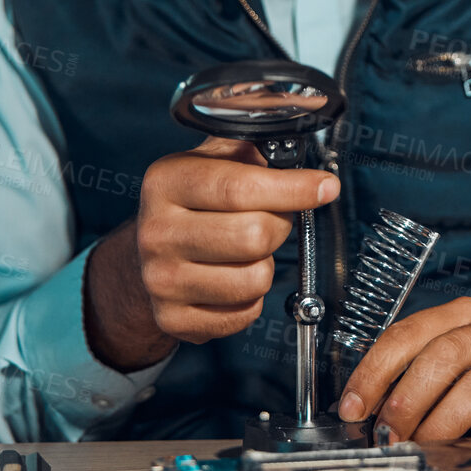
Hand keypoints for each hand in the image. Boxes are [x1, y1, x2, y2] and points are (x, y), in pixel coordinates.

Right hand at [84, 136, 338, 369]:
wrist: (144, 254)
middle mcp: (157, 231)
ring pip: (254, 279)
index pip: (240, 187)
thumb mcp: (210, 161)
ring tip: (248, 253)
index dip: (293, 188)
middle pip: (254, 236)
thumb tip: (298, 155)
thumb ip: (250, 151)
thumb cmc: (192, 203)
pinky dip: (251, 299)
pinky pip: (244, 313)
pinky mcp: (173, 318)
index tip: (326, 187)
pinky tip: (233, 279)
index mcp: (167, 181)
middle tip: (271, 221)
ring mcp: (161, 279)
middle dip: (279, 227)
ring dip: (266, 266)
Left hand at [335, 297, 470, 439]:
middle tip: (387, 433)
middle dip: (404, 400)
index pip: (410, 332)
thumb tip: (370, 410)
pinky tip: (458, 460)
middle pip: (442, 357)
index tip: (353, 405)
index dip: (375, 371)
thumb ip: (421, 368)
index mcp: (467, 315)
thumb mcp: (464, 351)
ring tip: (419, 447)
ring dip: (437, 425)